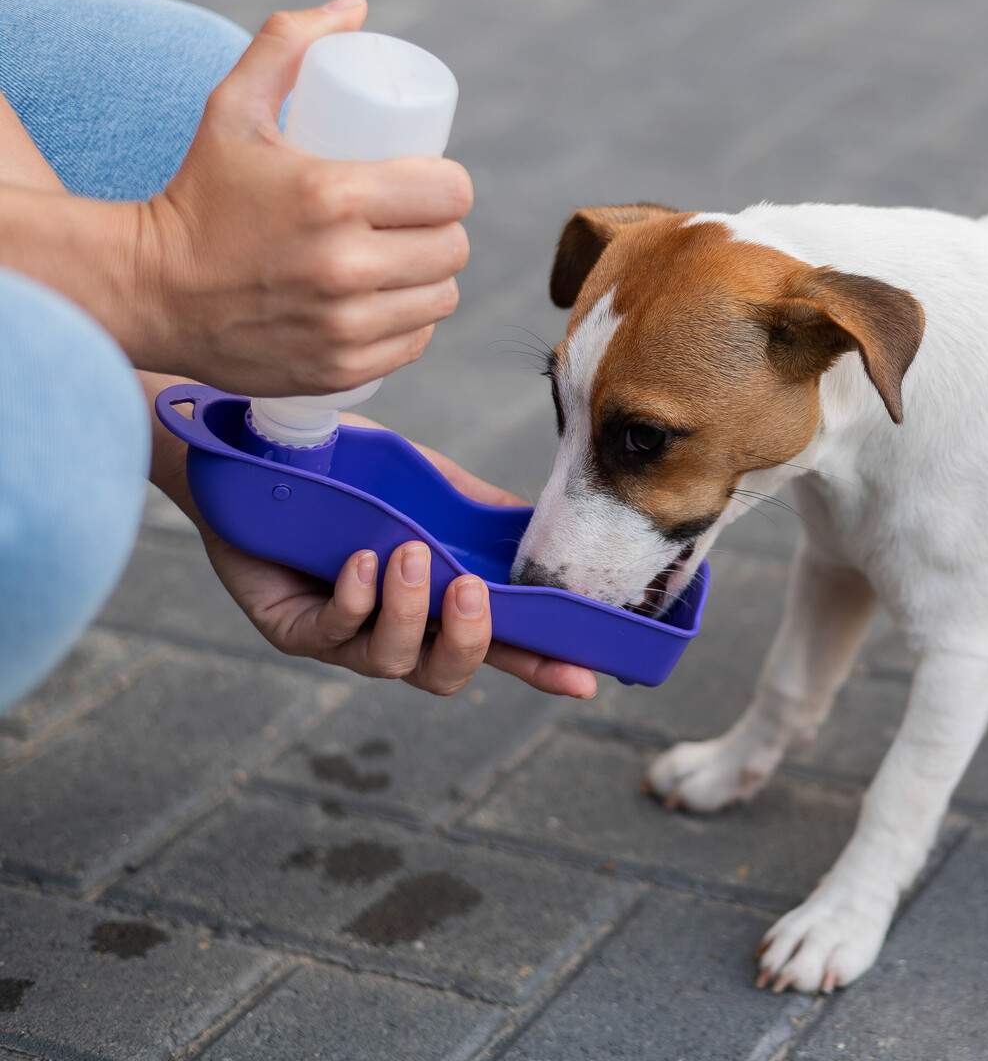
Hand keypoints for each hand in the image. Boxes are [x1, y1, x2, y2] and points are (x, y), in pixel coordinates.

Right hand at [129, 0, 472, 394]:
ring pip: (441, 296)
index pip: (451, 191)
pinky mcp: (340, 368)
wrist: (147, 289)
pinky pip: (417, 342)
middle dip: (440, 229)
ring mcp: (345, 324)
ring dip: (433, 277)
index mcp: (333, 197)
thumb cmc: (197, 194)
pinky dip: (412, 324)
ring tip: (405, 261)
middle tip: (413, 221)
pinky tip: (394, 305)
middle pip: (453, 246)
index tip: (427, 183)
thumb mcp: (233, 109)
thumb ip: (287, 45)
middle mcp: (345, 266)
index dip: (448, 185)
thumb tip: (355, 6)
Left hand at [178, 412, 596, 698]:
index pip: (498, 645)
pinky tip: (359, 560)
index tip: (583, 677)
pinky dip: (356, 598)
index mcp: (436, 605)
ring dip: (409, 610)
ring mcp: (343, 638)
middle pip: (444, 675)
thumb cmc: (349, 474)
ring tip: (409, 553)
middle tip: (468, 588)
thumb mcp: (429, 485)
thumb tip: (547, 525)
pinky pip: (333, 634)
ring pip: (392, 660)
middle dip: (467, 640)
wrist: (260, 455)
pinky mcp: (292, 630)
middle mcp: (394, 631)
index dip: (540, 666)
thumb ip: (482, 511)